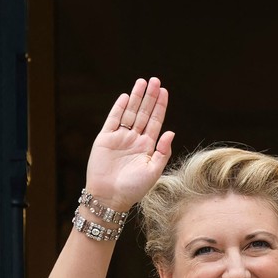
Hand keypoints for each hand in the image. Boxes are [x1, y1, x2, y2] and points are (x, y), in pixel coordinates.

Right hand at [84, 77, 173, 210]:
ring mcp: (120, 137)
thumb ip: (162, 151)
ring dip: (136, 97)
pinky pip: (113, 120)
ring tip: (142, 82)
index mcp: (148, 146)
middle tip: (155, 80)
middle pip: (144, 113)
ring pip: (130, 113)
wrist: (110, 197)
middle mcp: (135, 139)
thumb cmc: (134, 188)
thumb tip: (171, 132)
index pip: (156, 121)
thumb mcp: (153, 171)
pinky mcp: (105, 139)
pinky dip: (119, 108)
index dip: (160, 106)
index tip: (164, 91)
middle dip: (149, 97)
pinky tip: (125, 96)